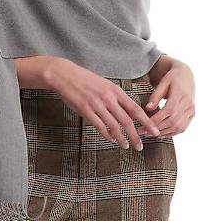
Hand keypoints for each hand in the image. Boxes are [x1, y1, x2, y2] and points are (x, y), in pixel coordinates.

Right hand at [43, 58, 161, 150]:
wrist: (65, 74)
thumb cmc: (85, 80)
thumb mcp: (104, 85)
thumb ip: (115, 98)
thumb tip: (126, 112)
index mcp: (115, 91)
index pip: (135, 109)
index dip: (146, 122)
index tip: (155, 131)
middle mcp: (108, 97)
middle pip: (126, 120)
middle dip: (135, 136)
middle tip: (140, 146)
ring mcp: (96, 104)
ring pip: (114, 126)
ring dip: (121, 138)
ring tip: (125, 146)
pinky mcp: (85, 109)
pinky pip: (99, 126)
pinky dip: (107, 134)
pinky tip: (111, 139)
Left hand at [137, 59, 195, 136]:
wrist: (186, 76)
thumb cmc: (172, 78)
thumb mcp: (162, 83)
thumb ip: (155, 96)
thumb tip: (147, 108)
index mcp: (181, 94)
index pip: (168, 111)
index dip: (156, 120)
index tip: (143, 126)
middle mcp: (188, 104)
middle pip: (173, 121)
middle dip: (157, 129)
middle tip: (143, 132)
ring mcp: (191, 111)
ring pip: (178, 127)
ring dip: (163, 133)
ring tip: (150, 134)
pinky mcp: (192, 115)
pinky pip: (182, 128)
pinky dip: (171, 133)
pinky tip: (161, 133)